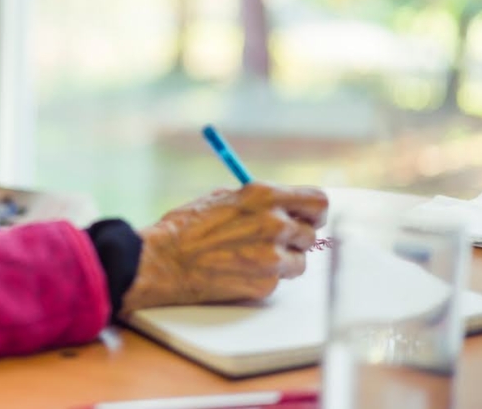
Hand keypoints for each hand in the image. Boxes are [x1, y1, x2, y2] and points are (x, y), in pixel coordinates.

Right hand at [120, 183, 327, 314]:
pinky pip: (279, 280)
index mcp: (264, 196)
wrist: (163, 261)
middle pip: (312, 233)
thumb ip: (259, 202)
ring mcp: (272, 256)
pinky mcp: (266, 284)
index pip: (318, 201)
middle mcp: (274, 224)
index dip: (314, 212)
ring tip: (251, 256)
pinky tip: (239, 270)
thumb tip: (285, 207)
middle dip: (296, 238)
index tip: (308, 218)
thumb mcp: (223, 198)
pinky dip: (265, 277)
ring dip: (283, 260)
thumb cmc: (185, 227)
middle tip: (275, 241)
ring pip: (299, 261)